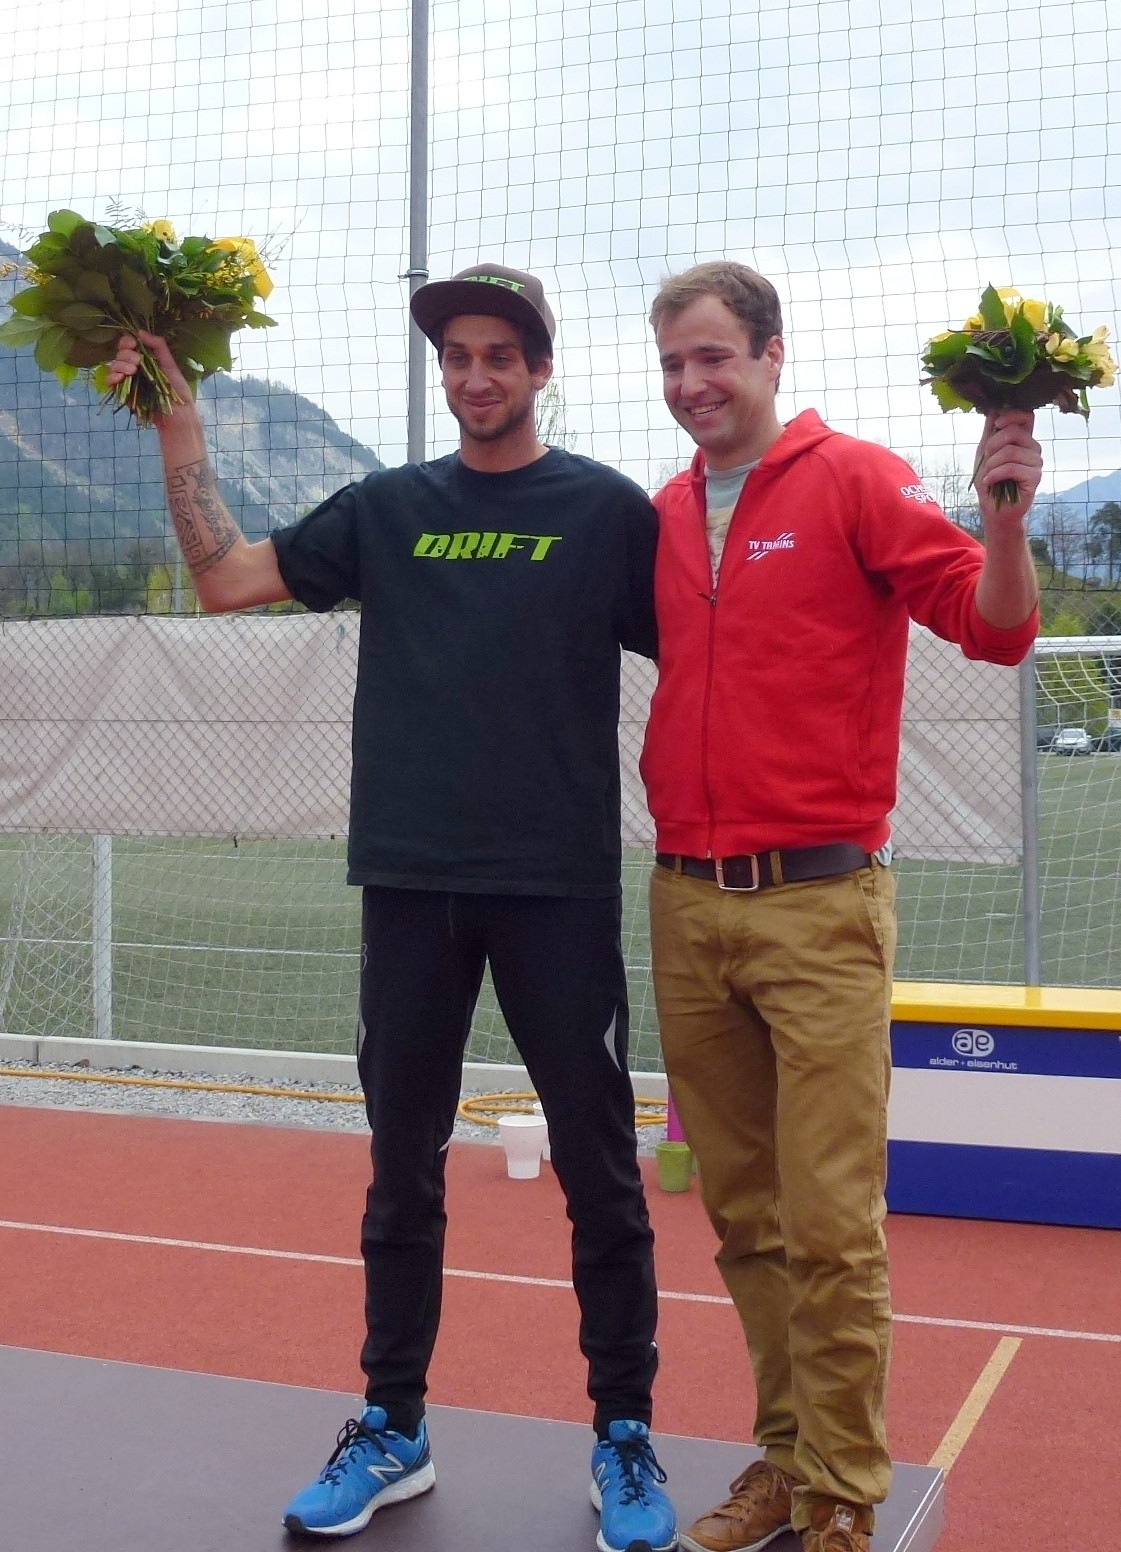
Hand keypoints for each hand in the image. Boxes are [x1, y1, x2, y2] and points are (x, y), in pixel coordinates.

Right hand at [105, 330, 193, 422]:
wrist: (177, 413)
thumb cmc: (177, 390)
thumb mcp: (170, 364)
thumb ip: (158, 346)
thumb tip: (140, 331)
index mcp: (144, 359)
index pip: (128, 345)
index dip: (127, 342)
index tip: (134, 344)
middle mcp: (134, 368)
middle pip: (120, 354)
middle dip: (126, 354)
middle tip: (137, 361)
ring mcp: (127, 380)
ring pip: (114, 365)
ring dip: (120, 364)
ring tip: (133, 371)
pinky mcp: (123, 393)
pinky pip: (110, 382)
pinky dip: (112, 377)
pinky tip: (120, 377)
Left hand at [975, 410, 1042, 525]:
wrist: (993, 509)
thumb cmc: (989, 481)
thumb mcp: (984, 453)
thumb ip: (990, 431)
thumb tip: (994, 408)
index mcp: (1023, 439)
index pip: (1027, 416)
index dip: (1012, 415)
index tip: (997, 424)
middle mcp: (1033, 448)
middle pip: (1016, 431)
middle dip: (993, 445)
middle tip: (985, 460)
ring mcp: (1036, 462)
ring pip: (1011, 451)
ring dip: (992, 464)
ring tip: (987, 475)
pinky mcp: (1035, 477)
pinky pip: (1012, 468)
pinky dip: (995, 474)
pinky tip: (990, 482)